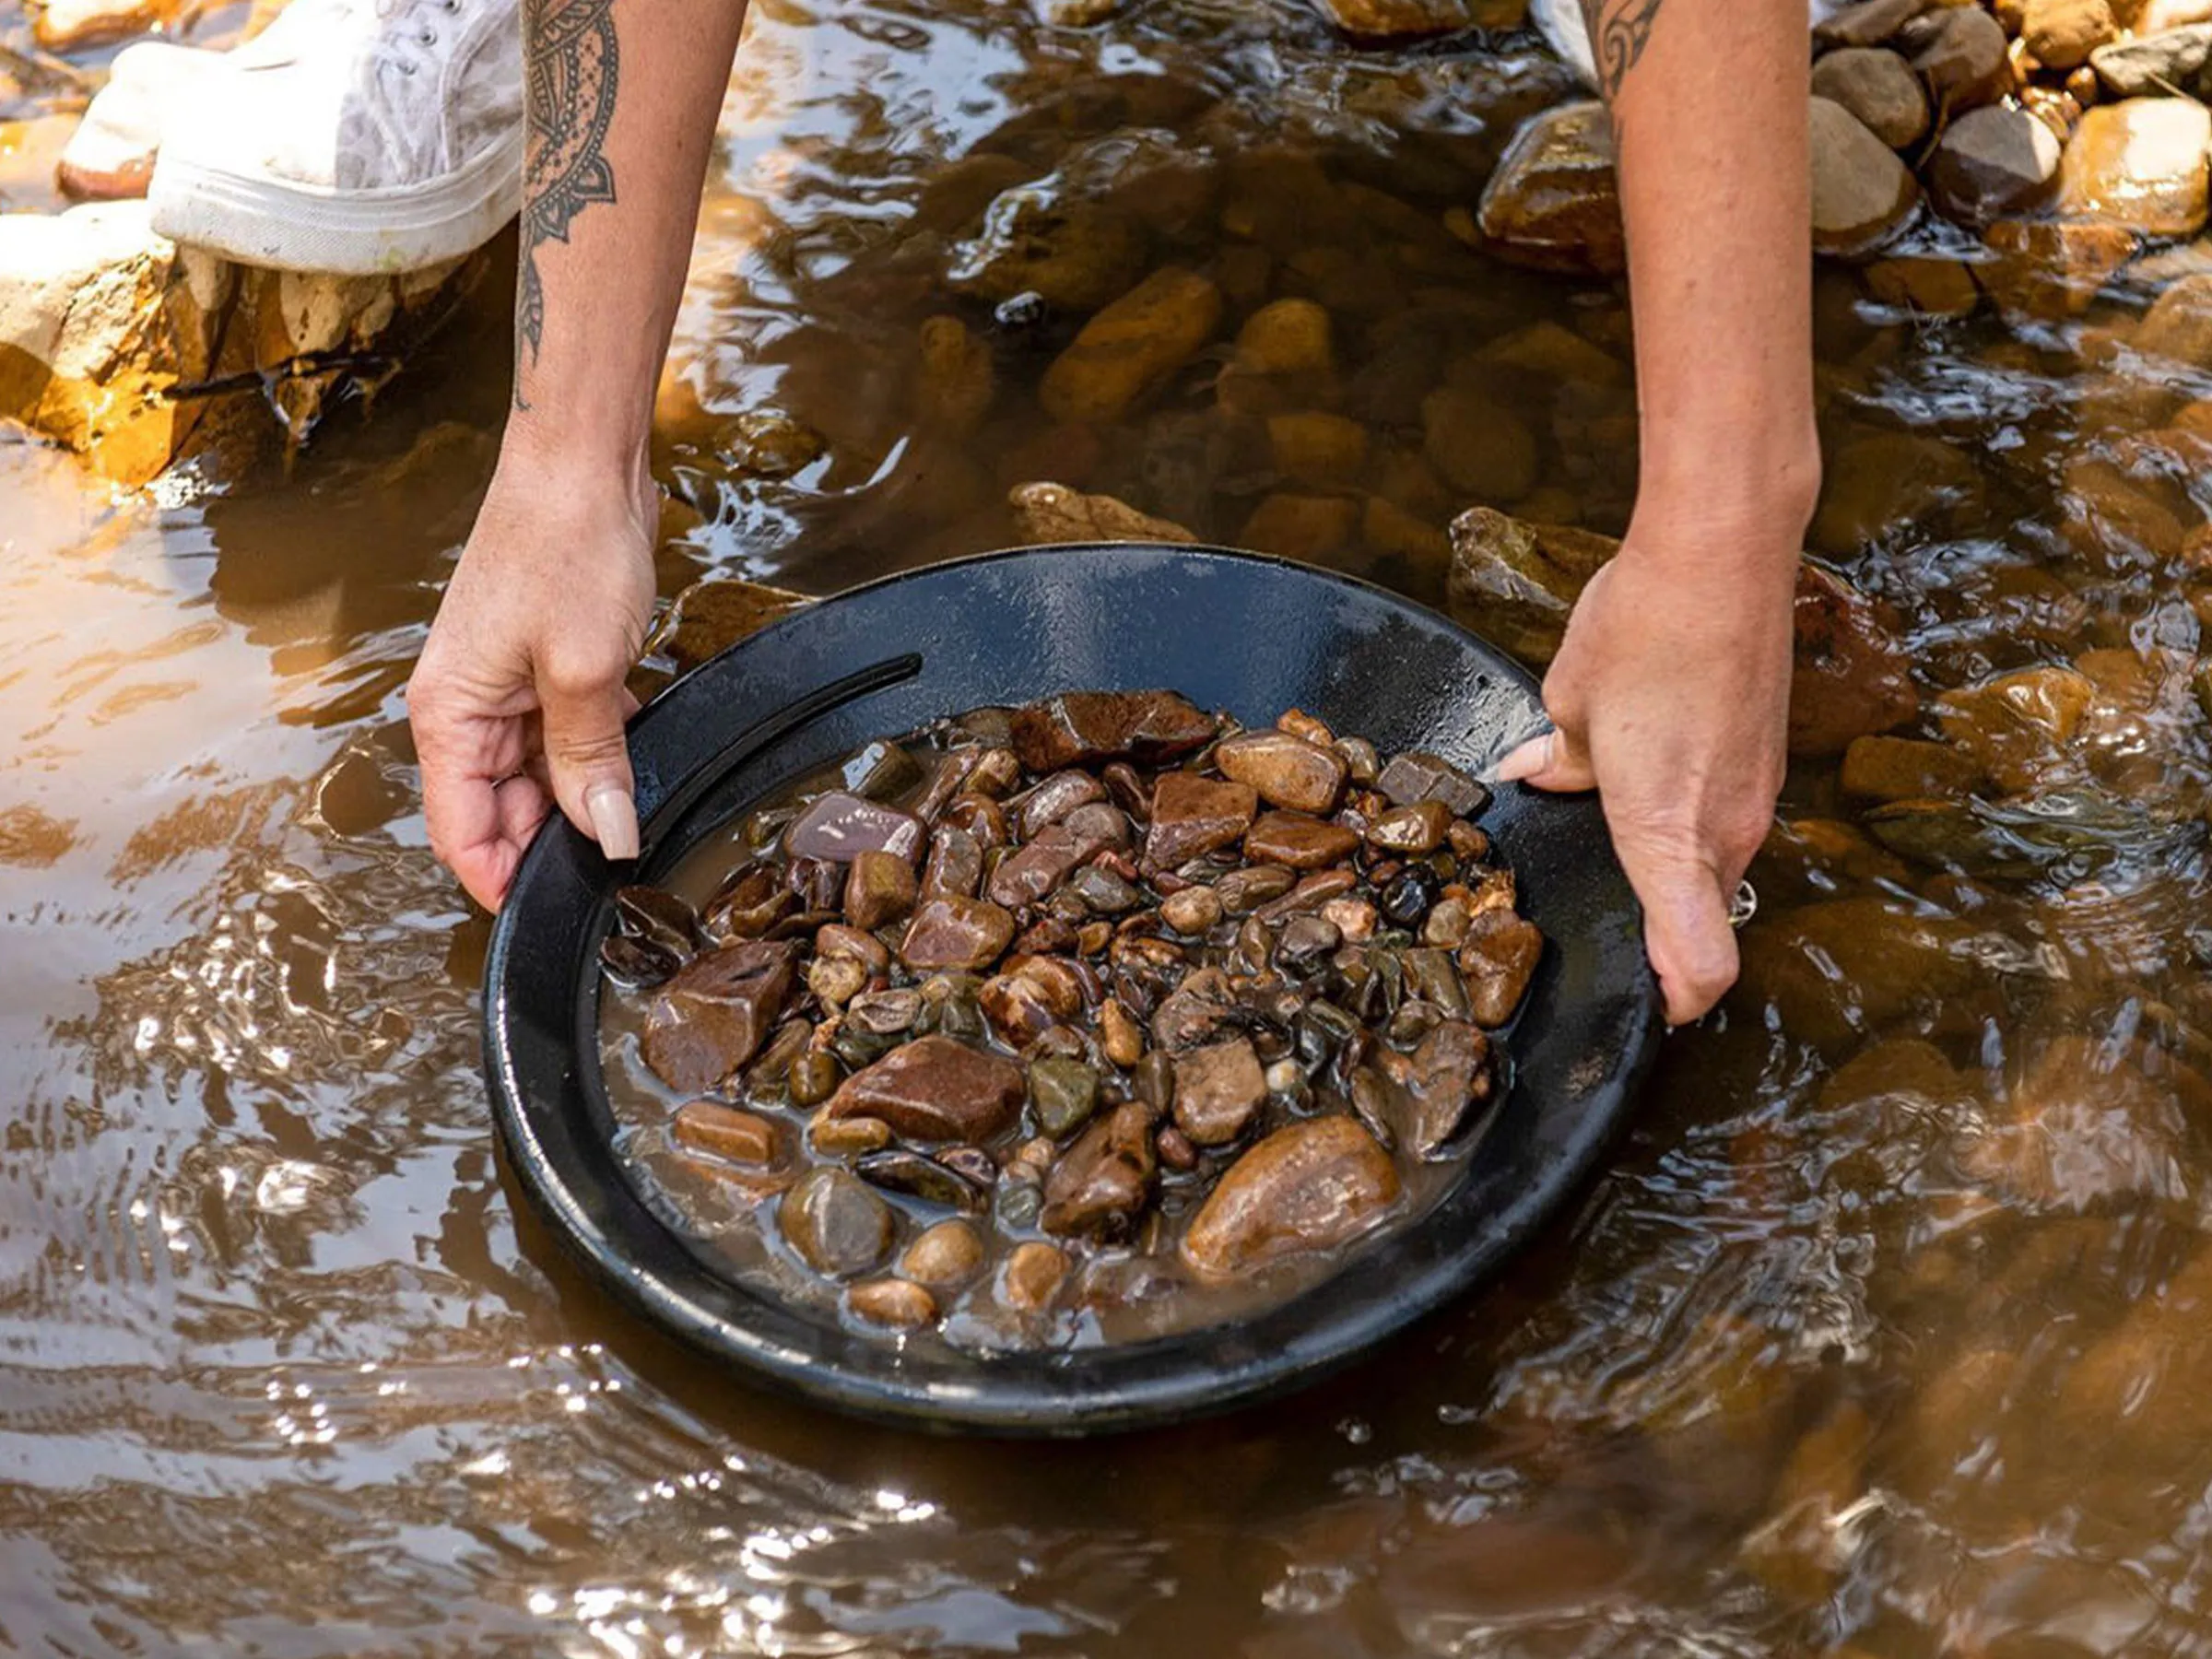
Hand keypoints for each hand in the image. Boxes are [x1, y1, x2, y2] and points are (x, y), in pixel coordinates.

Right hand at [408, 450, 657, 910]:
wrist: (583, 465)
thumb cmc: (565, 547)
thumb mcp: (585, 672)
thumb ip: (592, 763)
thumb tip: (605, 838)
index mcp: (449, 715)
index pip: (460, 832)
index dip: (504, 881)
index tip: (553, 913)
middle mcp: (467, 708)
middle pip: (502, 812)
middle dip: (555, 840)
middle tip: (615, 854)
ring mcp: (507, 689)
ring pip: (541, 778)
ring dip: (585, 795)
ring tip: (631, 803)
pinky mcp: (547, 670)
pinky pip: (569, 737)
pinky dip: (602, 754)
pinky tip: (639, 755)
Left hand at [1496, 514, 1797, 1024]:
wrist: (1724, 554)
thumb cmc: (1643, 627)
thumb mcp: (1569, 701)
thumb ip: (1557, 758)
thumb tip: (1535, 773)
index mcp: (1665, 836)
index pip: (1698, 967)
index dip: (1672, 1001)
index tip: (1641, 1001)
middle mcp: (1726, 830)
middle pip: (1701, 920)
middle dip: (1659, 930)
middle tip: (1603, 908)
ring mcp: (1758, 795)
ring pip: (1717, 867)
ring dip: (1676, 868)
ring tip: (1620, 827)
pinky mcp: (1770, 760)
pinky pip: (1732, 818)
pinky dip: (1698, 819)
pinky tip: (1658, 771)